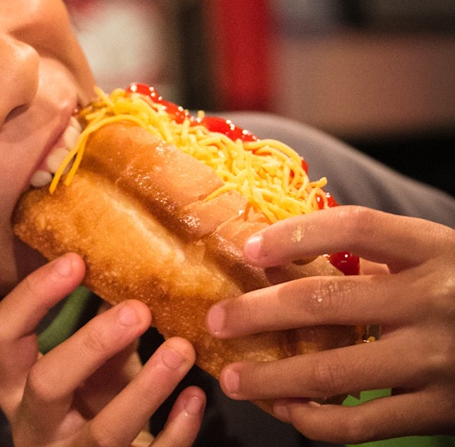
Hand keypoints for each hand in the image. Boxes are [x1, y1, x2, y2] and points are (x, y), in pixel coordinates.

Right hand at [0, 253, 204, 445]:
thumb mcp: (89, 374)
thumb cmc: (90, 411)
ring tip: (182, 349)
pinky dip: (176, 430)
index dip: (33, 295)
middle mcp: (33, 425)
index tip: (75, 261)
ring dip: (147, 388)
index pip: (4, 333)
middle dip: (92, 344)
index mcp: (15, 385)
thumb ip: (102, 338)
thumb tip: (132, 278)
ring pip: (104, 432)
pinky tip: (195, 396)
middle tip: (138, 309)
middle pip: (47, 382)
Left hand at [205, 205, 454, 442]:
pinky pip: (364, 422)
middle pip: (328, 301)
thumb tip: (292, 249)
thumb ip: (385, 254)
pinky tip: (288, 412)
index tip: (248, 249)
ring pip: (335, 371)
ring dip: (273, 378)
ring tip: (232, 378)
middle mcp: (435, 302)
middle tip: (217, 321)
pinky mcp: (442, 411)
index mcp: (436, 250)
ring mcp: (438, 360)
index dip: (296, 234)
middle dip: (259, 312)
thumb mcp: (442, 257)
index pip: (357, 228)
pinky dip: (317, 421)